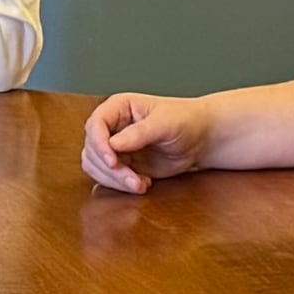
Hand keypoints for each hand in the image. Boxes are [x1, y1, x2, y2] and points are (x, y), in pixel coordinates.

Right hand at [81, 90, 213, 192]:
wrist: (200, 139)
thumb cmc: (185, 120)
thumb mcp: (164, 123)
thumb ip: (139, 133)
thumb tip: (113, 144)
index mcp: (118, 107)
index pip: (95, 125)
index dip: (99, 144)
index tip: (113, 161)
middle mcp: (112, 126)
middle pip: (92, 149)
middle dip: (110, 168)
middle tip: (132, 178)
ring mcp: (115, 147)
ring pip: (96, 166)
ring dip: (114, 180)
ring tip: (139, 183)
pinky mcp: (122, 164)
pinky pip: (108, 178)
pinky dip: (120, 185)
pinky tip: (142, 184)